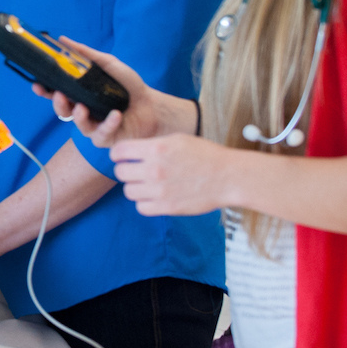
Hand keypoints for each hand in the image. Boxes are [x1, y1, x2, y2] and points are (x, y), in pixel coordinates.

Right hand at [31, 36, 169, 147]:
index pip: (57, 93)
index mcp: (81, 94)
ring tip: (82, 108)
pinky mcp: (107, 139)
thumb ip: (86, 54)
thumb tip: (62, 39)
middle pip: (63, 111)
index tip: (37, 84)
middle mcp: (84, 111)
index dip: (45, 91)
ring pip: (78, 125)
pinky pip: (101, 135)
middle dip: (57, 104)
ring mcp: (94, 126)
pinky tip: (115, 115)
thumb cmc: (129, 86)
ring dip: (78, 117)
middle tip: (59, 95)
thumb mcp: (108, 64)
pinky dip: (108, 124)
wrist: (152, 104)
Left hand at [110, 134, 237, 216]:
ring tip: (148, 184)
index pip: (119, 151)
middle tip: (137, 171)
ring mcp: (159, 190)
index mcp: (156, 148)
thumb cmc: (205, 155)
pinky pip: (140, 207)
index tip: (124, 157)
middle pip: (120, 172)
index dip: (118, 154)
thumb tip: (130, 151)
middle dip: (126, 170)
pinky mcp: (166, 207)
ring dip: (135, 187)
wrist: (228, 177)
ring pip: (128, 191)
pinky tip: (155, 197)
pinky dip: (145, 203)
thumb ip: (152, 145)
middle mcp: (154, 169)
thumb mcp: (177, 140)